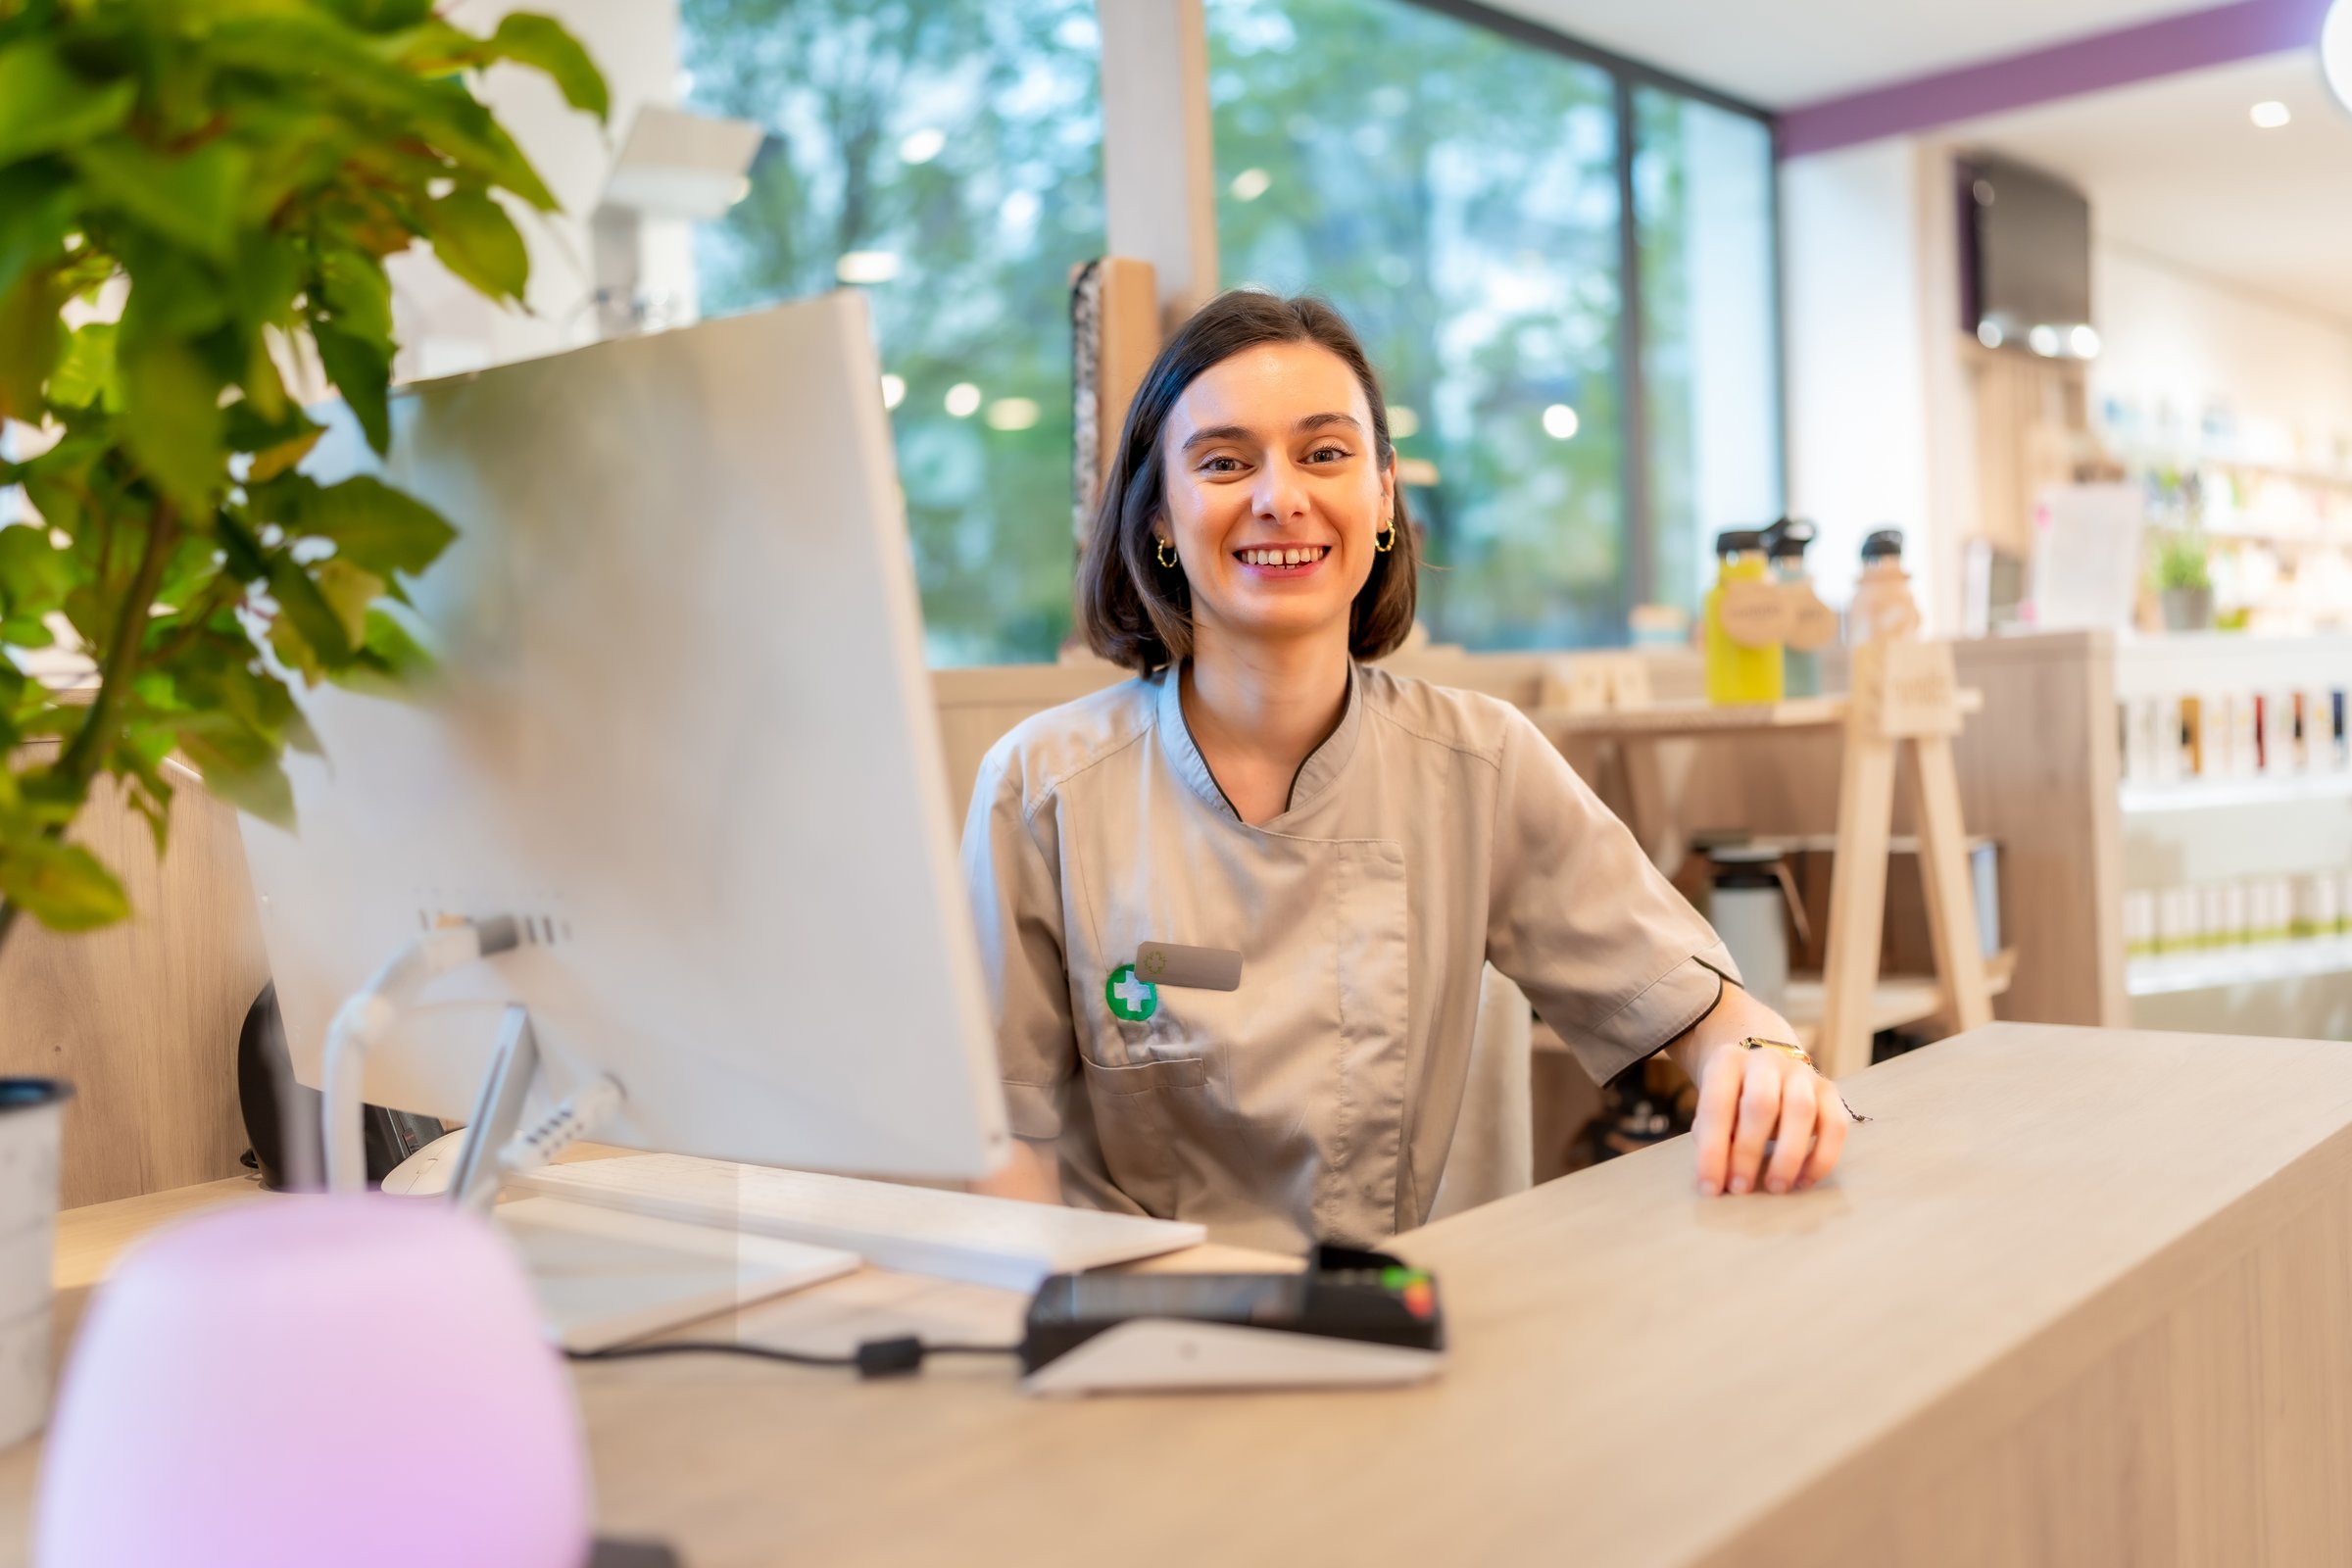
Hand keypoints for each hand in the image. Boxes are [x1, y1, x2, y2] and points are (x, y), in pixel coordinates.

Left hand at [1690, 1041, 1849, 1195]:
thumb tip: (1716, 1176)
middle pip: (1761, 1104)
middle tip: (1741, 1189)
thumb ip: (1710, 1136)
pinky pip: (1835, 1126)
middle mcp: (1766, 1060)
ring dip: (1787, 1156)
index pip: (1716, 1105)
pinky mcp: (1829, 1091)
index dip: (1712, 1150)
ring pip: (1802, 1111)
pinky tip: (1803, 1181)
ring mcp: (1801, 1073)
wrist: (1762, 1070)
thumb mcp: (1712, 1110)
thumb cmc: (1731, 1100)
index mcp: (1728, 1061)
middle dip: (1748, 1152)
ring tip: (1775, 1188)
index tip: (1709, 1188)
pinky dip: (1821, 1158)